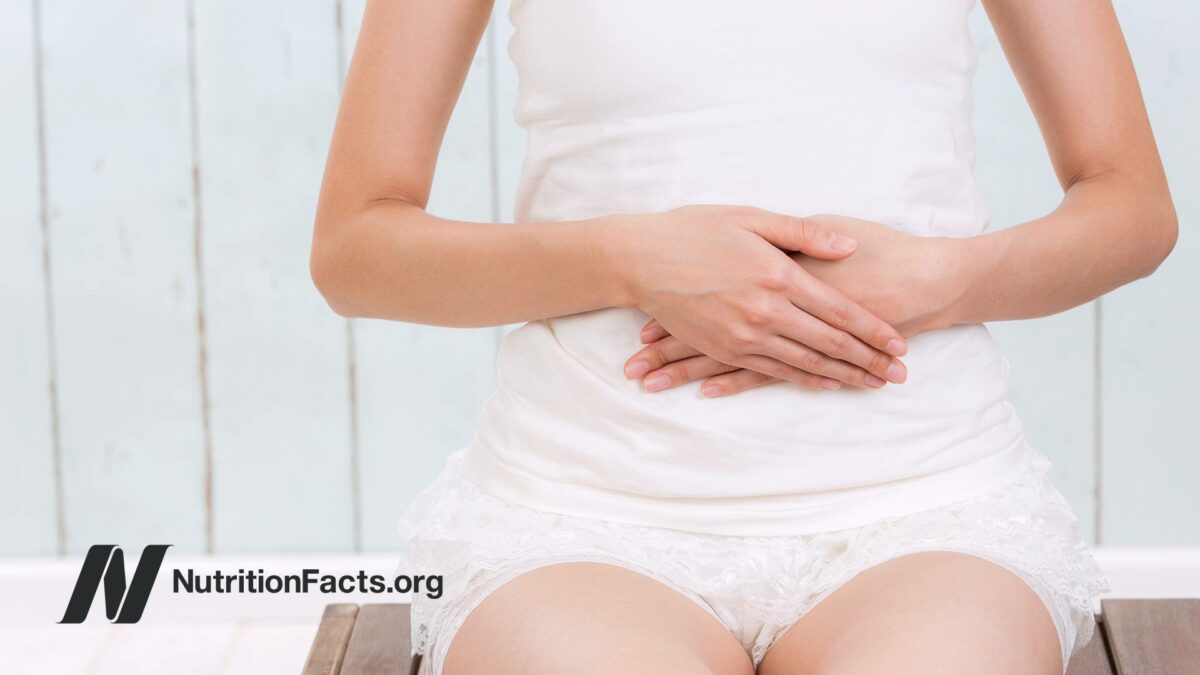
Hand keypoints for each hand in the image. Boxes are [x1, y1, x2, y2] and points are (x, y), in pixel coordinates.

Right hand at [612, 205, 908, 390]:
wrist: (640, 259)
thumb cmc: (694, 230)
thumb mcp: (752, 218)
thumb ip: (804, 233)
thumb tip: (849, 247)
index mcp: (778, 275)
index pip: (839, 311)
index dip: (874, 330)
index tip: (901, 344)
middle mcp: (765, 312)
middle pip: (829, 344)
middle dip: (868, 361)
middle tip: (899, 374)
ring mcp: (743, 336)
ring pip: (804, 363)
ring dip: (842, 376)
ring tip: (872, 384)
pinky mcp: (724, 349)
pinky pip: (771, 371)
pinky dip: (802, 379)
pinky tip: (824, 383)